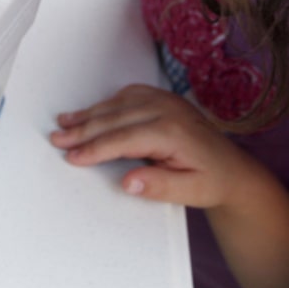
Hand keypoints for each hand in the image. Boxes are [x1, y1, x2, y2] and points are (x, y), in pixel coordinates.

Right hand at [50, 84, 253, 208]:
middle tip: (56, 139)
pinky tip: (91, 112)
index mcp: (172, 132)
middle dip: (83, 129)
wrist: (232, 169)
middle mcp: (167, 110)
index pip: (123, 138)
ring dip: (89, 114)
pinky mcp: (162, 99)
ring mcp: (165, 100)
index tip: (73, 156)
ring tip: (64, 123)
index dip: (95, 148)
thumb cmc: (211, 181)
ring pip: (118, 104)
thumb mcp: (190, 192)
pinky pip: (128, 95)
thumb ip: (158, 186)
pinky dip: (106, 104)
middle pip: (115, 118)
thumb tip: (127, 181)